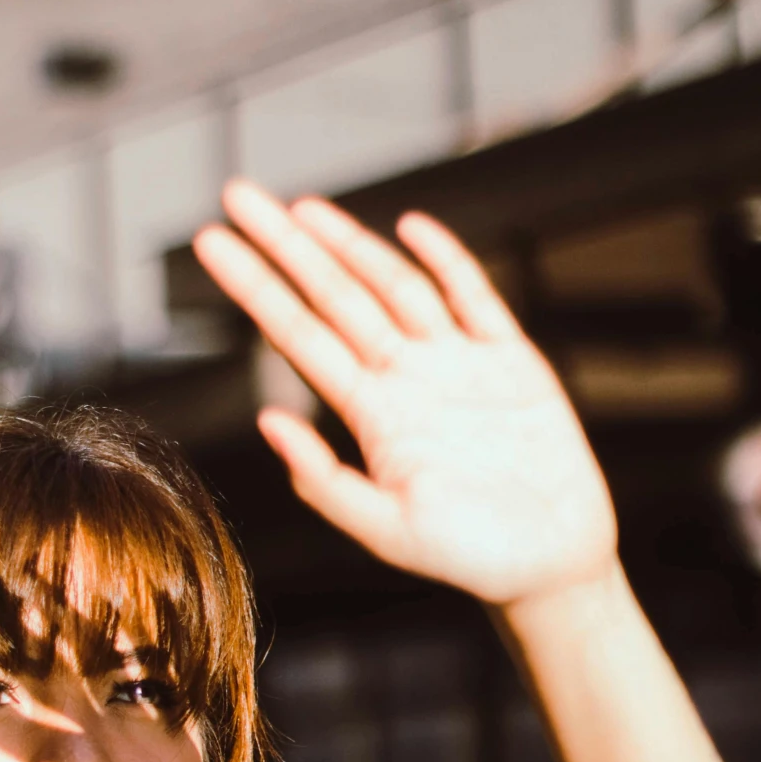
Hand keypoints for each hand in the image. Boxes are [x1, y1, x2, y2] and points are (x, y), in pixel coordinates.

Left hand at [193, 181, 616, 606]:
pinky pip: (475, 298)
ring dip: (351, 244)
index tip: (210, 244)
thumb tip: (268, 421)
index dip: (255, 288)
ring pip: (395, 286)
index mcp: (371, 417)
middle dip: (286, 246)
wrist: (550, 567)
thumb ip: (325, 480)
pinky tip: (411, 228)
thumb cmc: (466, 557)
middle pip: (335, 296)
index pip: (298, 336)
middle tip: (237, 193)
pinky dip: (446, 261)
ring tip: (303, 207)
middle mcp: (406, 380)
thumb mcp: (385, 530)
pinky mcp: (512, 361)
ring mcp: (457, 364)